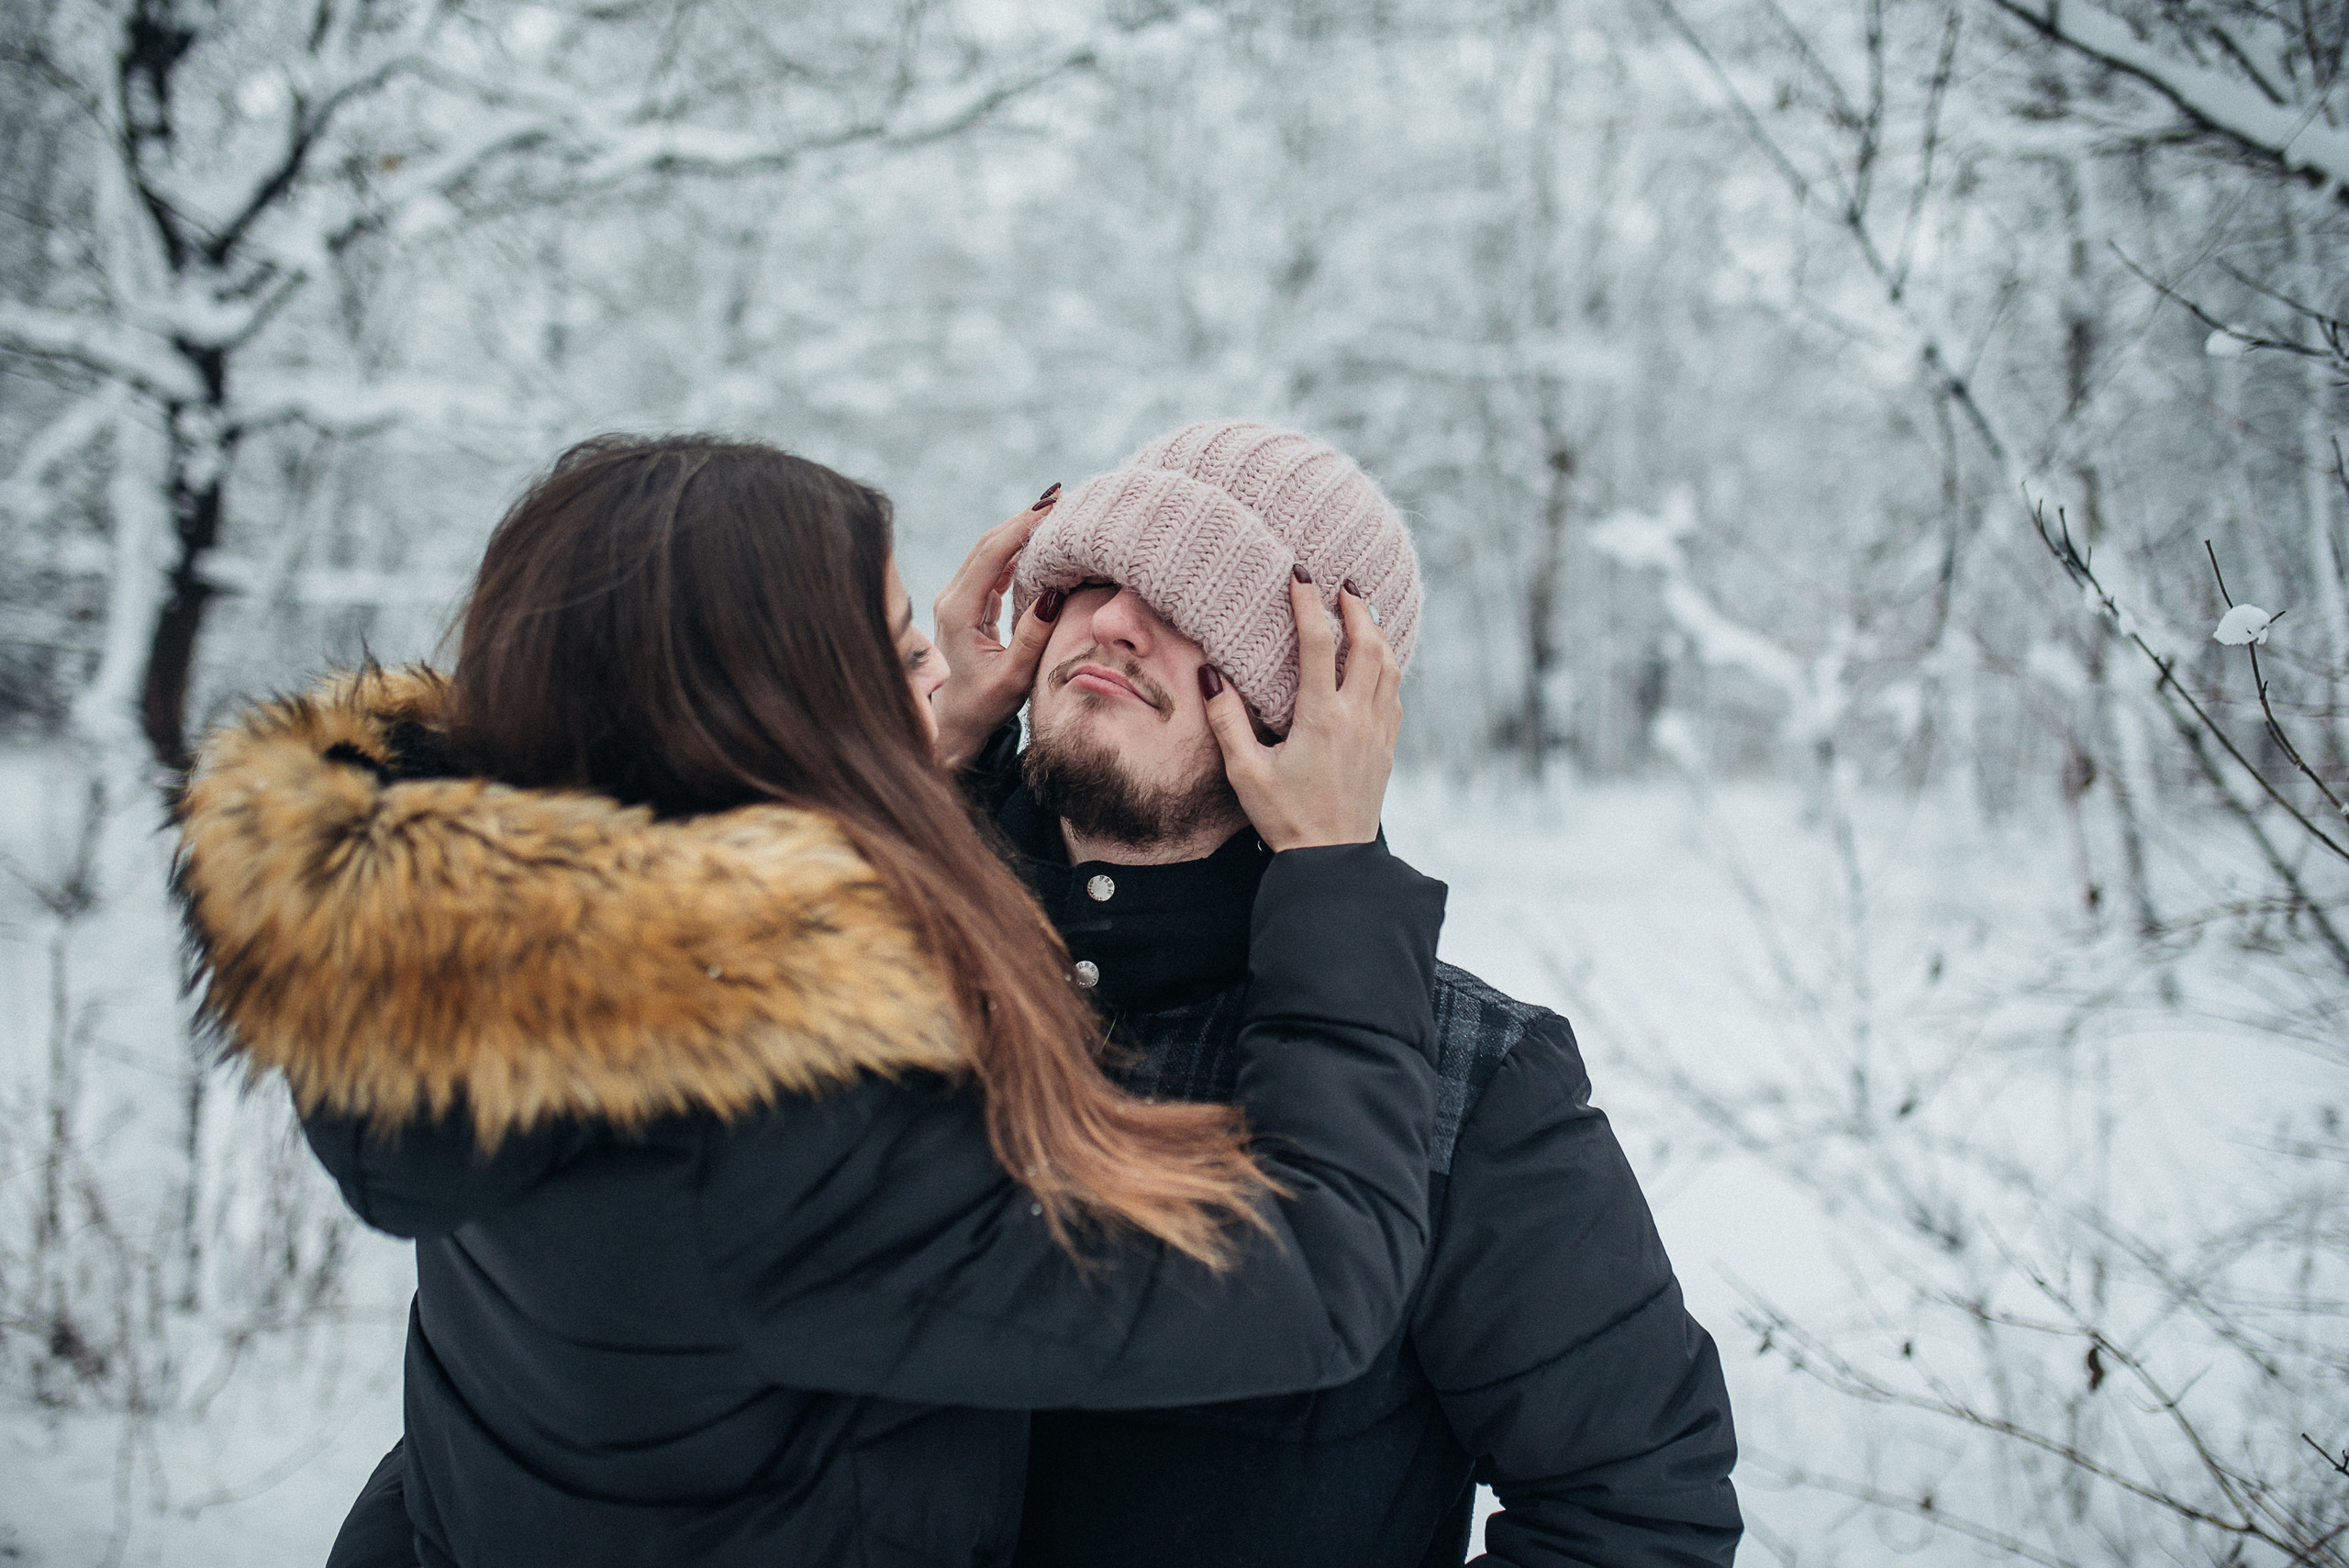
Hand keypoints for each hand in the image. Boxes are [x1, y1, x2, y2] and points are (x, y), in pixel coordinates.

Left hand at [930, 488, 1062, 769]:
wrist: (952, 725)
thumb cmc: (982, 707)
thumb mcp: (1013, 677)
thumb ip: (1033, 636)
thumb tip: (1055, 594)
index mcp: (958, 610)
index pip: (993, 552)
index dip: (1023, 525)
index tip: (1053, 505)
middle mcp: (952, 597)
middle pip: (989, 542)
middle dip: (1024, 517)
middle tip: (1061, 497)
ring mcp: (957, 598)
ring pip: (990, 551)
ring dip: (1021, 530)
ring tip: (1056, 512)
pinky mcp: (966, 604)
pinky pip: (992, 567)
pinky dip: (1017, 550)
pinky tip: (1041, 541)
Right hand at [1200, 578, 1401, 850]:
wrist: (1331, 860)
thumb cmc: (1283, 816)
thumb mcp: (1245, 771)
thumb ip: (1227, 720)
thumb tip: (1211, 672)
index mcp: (1321, 718)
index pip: (1319, 643)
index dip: (1310, 603)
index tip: (1301, 574)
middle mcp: (1356, 718)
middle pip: (1369, 644)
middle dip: (1358, 608)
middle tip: (1343, 584)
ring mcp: (1377, 732)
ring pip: (1390, 666)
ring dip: (1378, 632)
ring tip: (1363, 611)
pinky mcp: (1387, 747)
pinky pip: (1395, 694)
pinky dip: (1388, 666)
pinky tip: (1377, 661)